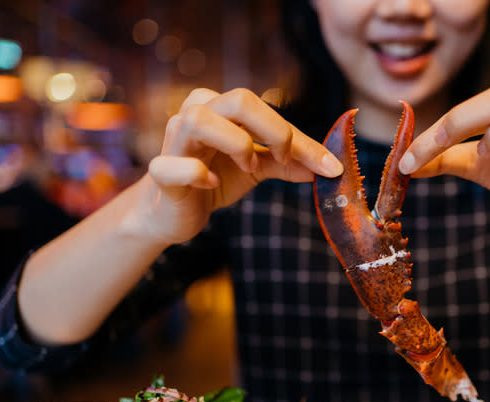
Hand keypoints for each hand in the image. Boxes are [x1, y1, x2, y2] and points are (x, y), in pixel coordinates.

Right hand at [138, 88, 342, 244]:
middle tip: (283, 159)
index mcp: (221, 108)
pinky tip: (210, 184)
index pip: (266, 110)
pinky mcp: (160, 172)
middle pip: (238, 99)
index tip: (329, 165)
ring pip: (199, 119)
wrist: (174, 213)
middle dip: (273, 130)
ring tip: (247, 167)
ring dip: (236, 144)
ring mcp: (174, 141)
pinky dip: (197, 173)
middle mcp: (195, 114)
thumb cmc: (214, 178)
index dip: (300, 138)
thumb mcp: (257, 168)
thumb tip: (328, 167)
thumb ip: (288, 163)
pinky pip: (173, 165)